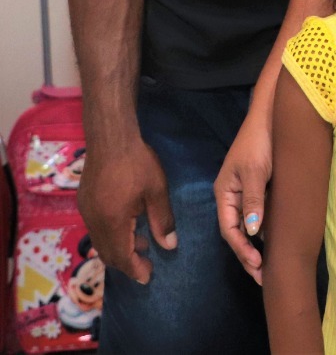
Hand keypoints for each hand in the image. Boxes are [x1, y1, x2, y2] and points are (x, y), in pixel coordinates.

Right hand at [78, 135, 175, 283]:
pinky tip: (127, 224)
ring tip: (141, 242)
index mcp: (113, 223)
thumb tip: (169, 245)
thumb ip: (162, 220)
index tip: (148, 277)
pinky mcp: (85, 202)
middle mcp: (95, 222)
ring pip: (101, 242)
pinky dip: (111, 234)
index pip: (121, 257)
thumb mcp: (156, 191)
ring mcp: (86, 212)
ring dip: (119, 247)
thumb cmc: (138, 163)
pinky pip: (96, 228)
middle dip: (127, 262)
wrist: (110, 138)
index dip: (135, 269)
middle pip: (108, 253)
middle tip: (146, 264)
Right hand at [215, 111, 271, 283]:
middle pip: (237, 232)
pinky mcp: (260, 186)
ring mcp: (246, 191)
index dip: (242, 251)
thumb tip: (252, 231)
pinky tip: (275, 239)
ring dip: (257, 245)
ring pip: (248, 225)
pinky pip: (259, 213)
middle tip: (263, 276)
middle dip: (248, 255)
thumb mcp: (256, 171)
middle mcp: (232, 195)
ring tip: (269, 265)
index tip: (257, 266)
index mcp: (224, 193)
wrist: (273, 115)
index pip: (229, 230)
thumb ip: (253, 200)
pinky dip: (264, 229)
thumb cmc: (260, 141)